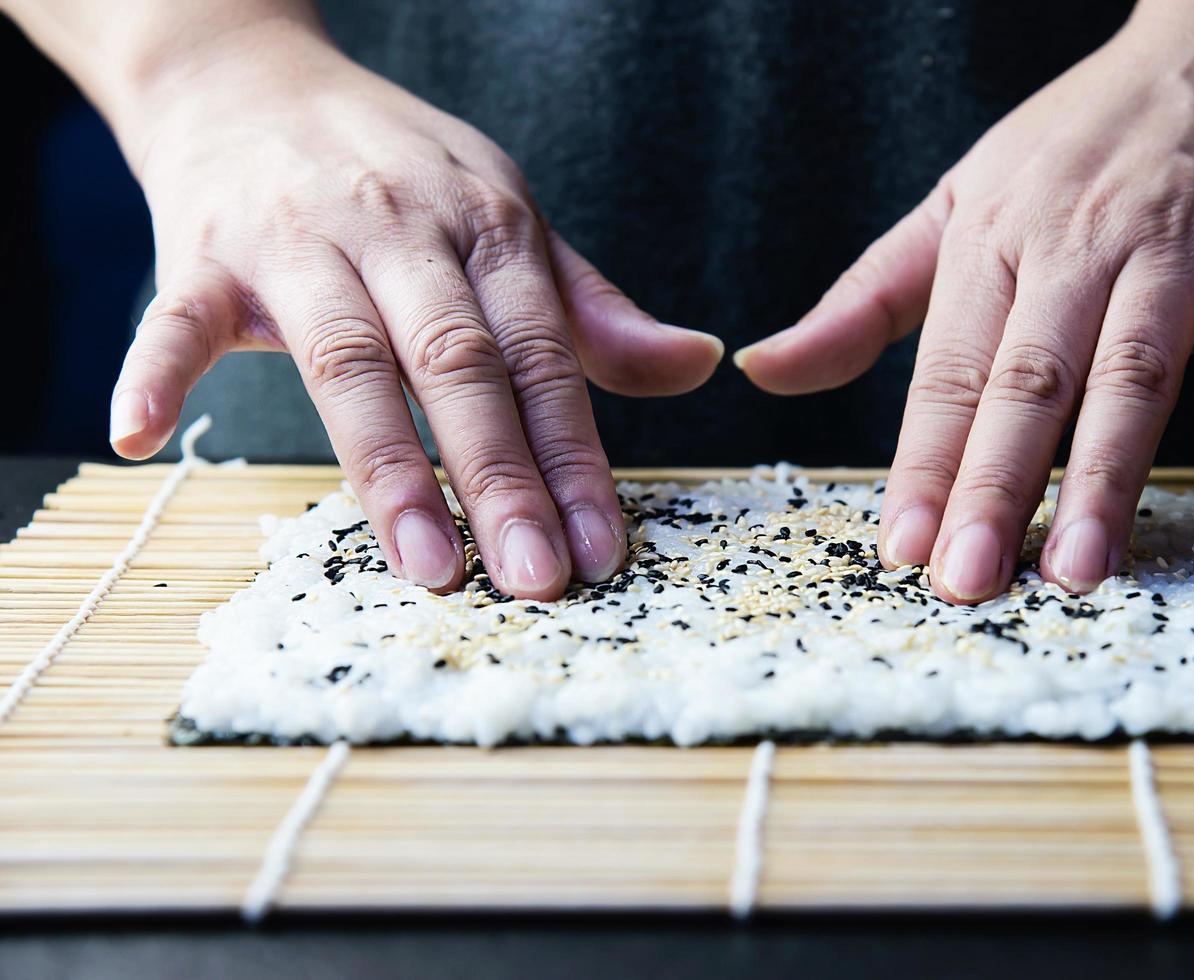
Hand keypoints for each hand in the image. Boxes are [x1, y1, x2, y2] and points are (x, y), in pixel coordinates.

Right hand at [108, 23, 722, 597]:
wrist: (255, 80)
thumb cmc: (402, 175)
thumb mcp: (510, 225)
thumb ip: (593, 311)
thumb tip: (697, 365)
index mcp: (489, 227)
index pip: (543, 359)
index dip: (575, 457)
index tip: (604, 546)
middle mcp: (402, 230)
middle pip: (458, 364)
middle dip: (502, 476)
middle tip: (536, 576)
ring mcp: (298, 239)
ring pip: (348, 357)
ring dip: (386, 463)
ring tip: (424, 562)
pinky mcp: (201, 249)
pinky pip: (175, 315)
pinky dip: (156, 371)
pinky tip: (141, 438)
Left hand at [736, 0, 1193, 601]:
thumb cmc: (1075, 145)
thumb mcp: (953, 206)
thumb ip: (863, 303)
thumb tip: (766, 370)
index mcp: (992, 244)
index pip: (948, 374)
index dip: (923, 464)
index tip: (900, 549)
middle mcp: (1076, 248)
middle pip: (1030, 381)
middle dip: (995, 486)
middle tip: (968, 581)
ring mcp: (1176, 246)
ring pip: (1136, 366)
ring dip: (1110, 467)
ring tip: (1081, 563)